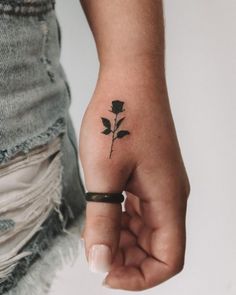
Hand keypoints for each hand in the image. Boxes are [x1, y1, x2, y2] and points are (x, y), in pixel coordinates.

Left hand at [79, 73, 189, 290]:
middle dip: (125, 257)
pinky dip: (121, 219)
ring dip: (121, 238)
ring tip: (92, 228)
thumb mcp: (103, 174)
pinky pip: (140, 210)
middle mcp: (170, 196)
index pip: (169, 260)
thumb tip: (99, 263)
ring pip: (146, 230)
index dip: (139, 277)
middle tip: (93, 248)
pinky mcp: (149, 176)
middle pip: (156, 247)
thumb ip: (102, 222)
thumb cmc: (119, 119)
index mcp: (168, 200)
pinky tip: (101, 210)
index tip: (105, 273)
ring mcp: (161, 186)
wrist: (130, 81)